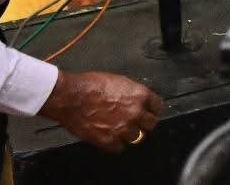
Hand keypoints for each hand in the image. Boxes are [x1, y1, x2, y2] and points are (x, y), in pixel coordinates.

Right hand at [39, 70, 162, 151]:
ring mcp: (123, 128)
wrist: (71, 97)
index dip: (152, 109)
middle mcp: (135, 113)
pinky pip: (119, 148)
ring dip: (131, 135)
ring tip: (123, 131)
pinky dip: (116, 144)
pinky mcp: (108, 140)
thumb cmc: (91, 85)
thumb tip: (135, 100)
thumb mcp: (119, 81)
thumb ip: (132, 93)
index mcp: (140, 95)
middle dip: (145, 124)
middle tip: (138, 124)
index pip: (157, 106)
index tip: (150, 112)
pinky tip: (111, 138)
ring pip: (137, 138)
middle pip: (151, 124)